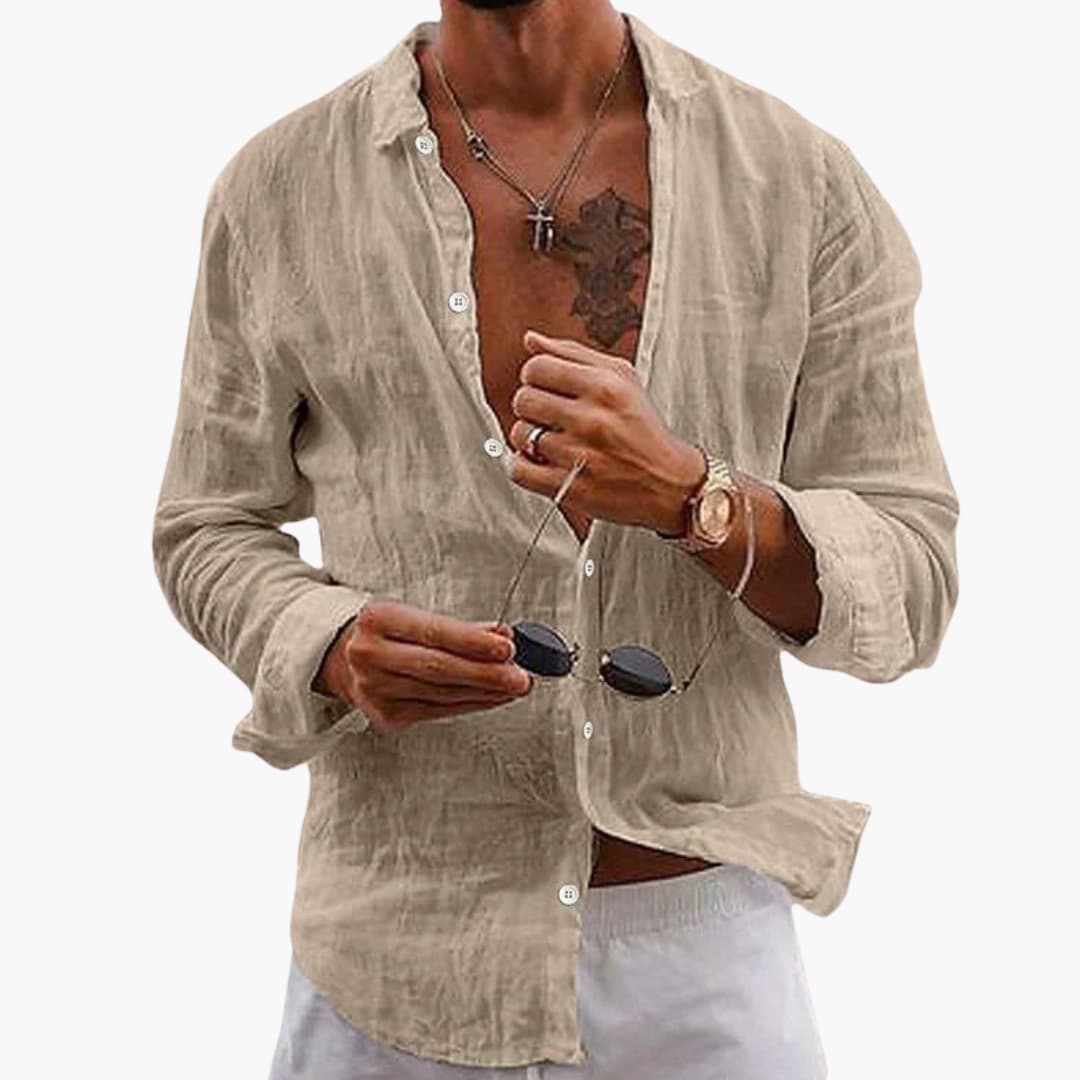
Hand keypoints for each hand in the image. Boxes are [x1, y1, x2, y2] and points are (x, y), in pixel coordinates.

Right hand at [314, 600, 531, 732]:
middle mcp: (370, 655)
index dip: (473, 641)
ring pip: (442, 694)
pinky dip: (471, 704)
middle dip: (486, 674)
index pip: (433, 632)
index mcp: (378, 620)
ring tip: (514, 687)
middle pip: (438, 668)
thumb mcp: (413, 616)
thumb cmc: (388, 632)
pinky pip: (438, 711)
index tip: (507, 646)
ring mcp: (375, 690)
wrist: (342, 658)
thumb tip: (503, 634)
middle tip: (520, 677)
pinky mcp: (386, 716)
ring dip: (485, 692)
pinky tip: (492, 698)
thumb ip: (459, 627)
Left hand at [507, 329, 705, 533]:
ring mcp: (579, 456)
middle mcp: (591, 420)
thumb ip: (574, 354)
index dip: (535, 375)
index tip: (545, 386)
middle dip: (532, 405)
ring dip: (529, 436)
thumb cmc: (643, 429)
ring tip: (551, 439)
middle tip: (549, 414)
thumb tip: (531, 339)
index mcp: (604, 387)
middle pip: (524, 399)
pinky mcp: (569, 488)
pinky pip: (519, 470)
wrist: (668, 482)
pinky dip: (522, 465)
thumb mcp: (622, 378)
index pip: (537, 367)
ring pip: (520, 433)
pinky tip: (539, 461)